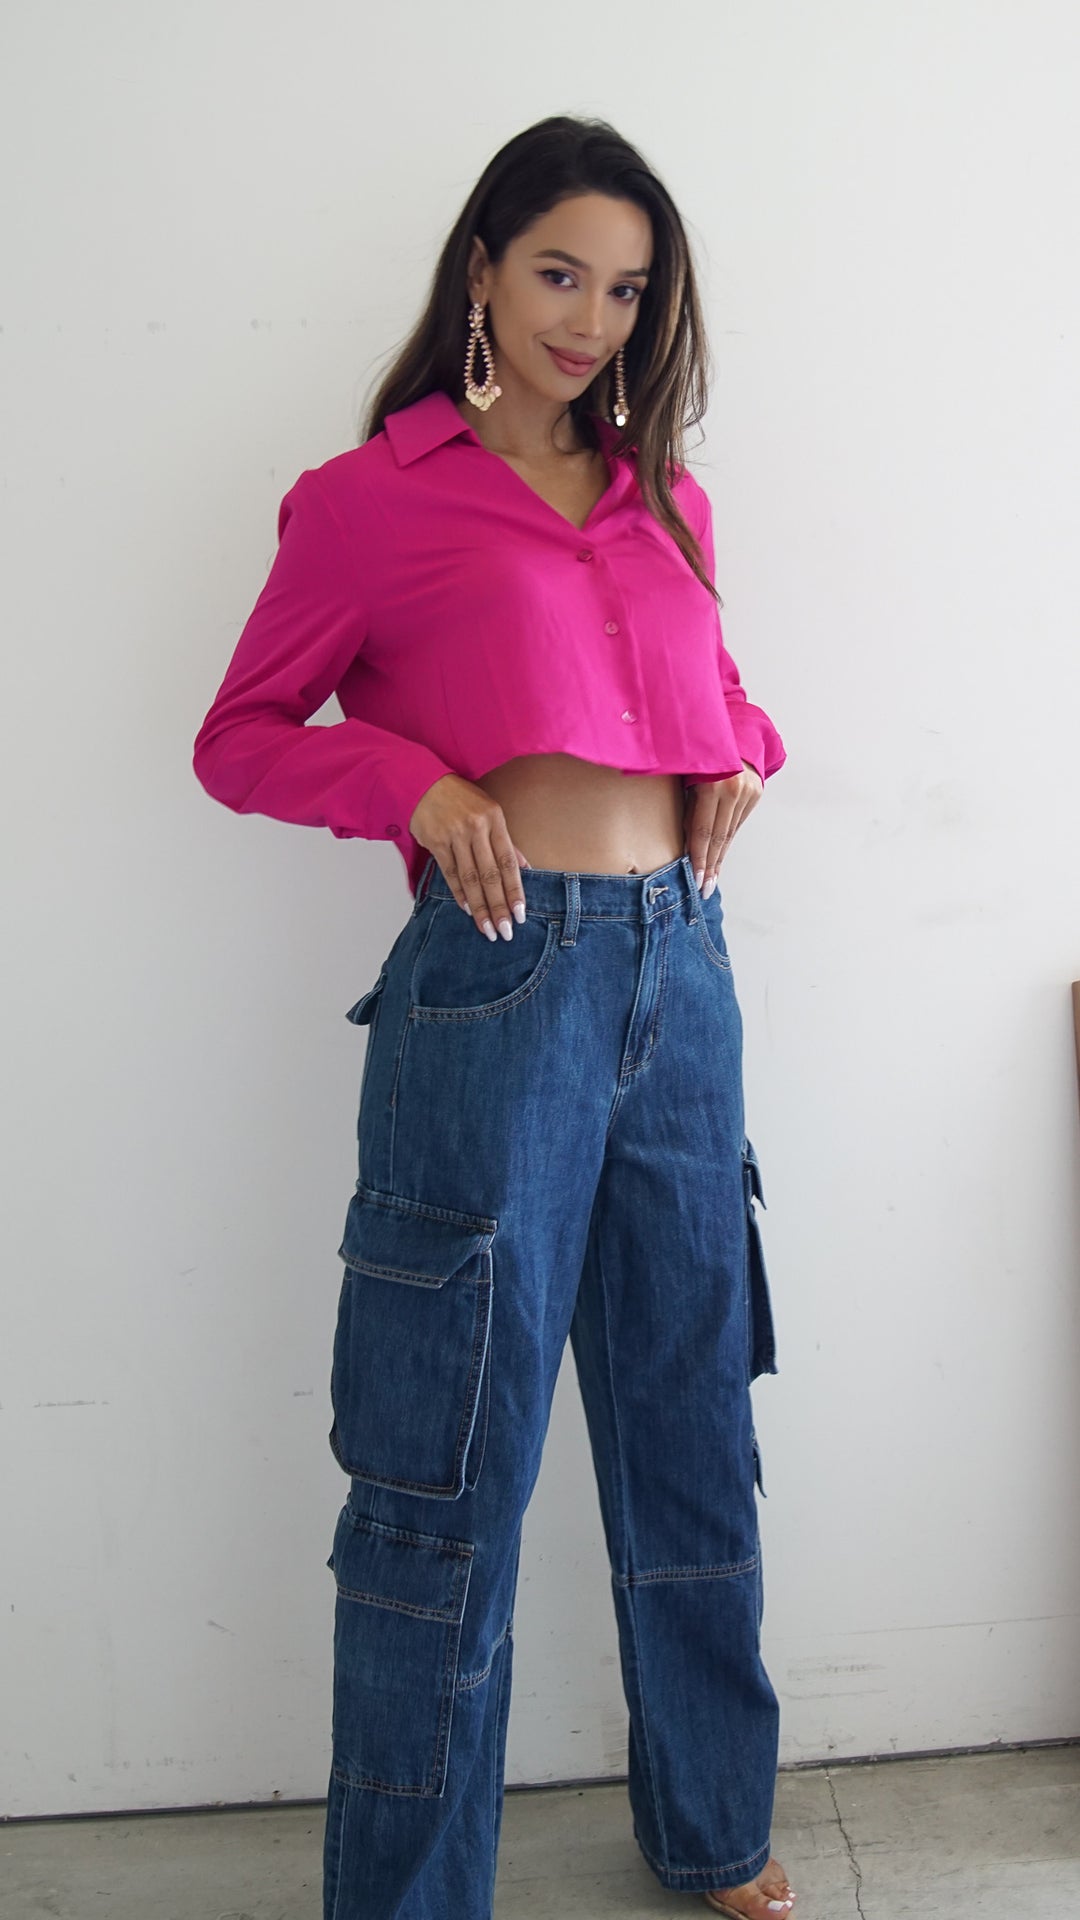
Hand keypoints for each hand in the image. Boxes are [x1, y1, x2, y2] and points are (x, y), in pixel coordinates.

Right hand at [409, 774, 529, 940]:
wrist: (426, 783)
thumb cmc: (462, 799)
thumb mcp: (490, 813)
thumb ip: (506, 842)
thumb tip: (526, 867)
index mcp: (495, 820)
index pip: (509, 863)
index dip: (515, 891)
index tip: (520, 914)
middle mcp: (476, 828)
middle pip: (490, 875)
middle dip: (499, 906)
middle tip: (505, 931)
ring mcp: (455, 835)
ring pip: (470, 878)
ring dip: (479, 907)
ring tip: (487, 928)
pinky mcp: (436, 842)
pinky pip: (450, 873)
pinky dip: (459, 893)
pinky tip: (467, 909)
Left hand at [683, 762, 762, 896]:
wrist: (729, 731)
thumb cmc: (696, 750)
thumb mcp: (686, 775)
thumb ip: (687, 805)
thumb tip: (685, 842)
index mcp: (713, 784)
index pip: (703, 831)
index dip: (698, 858)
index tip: (695, 881)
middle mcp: (733, 789)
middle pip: (719, 837)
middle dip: (710, 866)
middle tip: (704, 890)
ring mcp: (747, 791)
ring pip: (730, 832)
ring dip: (719, 857)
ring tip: (711, 881)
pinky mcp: (755, 792)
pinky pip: (736, 822)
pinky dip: (726, 840)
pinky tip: (719, 857)